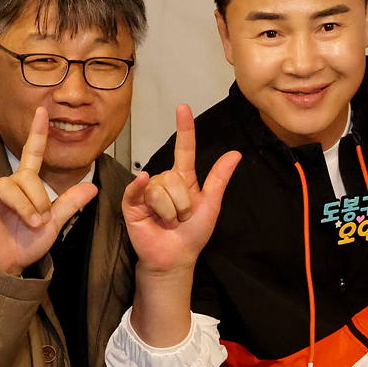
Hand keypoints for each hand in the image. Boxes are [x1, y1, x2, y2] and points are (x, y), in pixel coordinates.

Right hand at [0, 106, 99, 274]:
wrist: (6, 265)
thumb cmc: (25, 242)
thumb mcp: (54, 224)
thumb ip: (70, 204)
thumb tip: (94, 186)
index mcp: (26, 185)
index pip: (32, 153)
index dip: (38, 133)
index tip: (42, 111)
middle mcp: (9, 184)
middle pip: (28, 178)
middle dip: (40, 201)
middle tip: (41, 222)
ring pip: (11, 187)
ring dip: (25, 207)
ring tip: (31, 224)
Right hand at [122, 104, 240, 275]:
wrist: (175, 258)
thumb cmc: (192, 235)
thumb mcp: (211, 205)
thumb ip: (220, 178)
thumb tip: (235, 154)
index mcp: (183, 179)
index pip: (183, 148)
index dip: (184, 128)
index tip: (183, 108)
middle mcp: (164, 181)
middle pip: (174, 176)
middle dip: (183, 203)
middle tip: (181, 218)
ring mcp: (146, 190)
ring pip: (161, 188)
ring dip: (170, 211)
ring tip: (168, 222)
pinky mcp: (132, 202)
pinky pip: (138, 188)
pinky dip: (140, 187)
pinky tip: (143, 188)